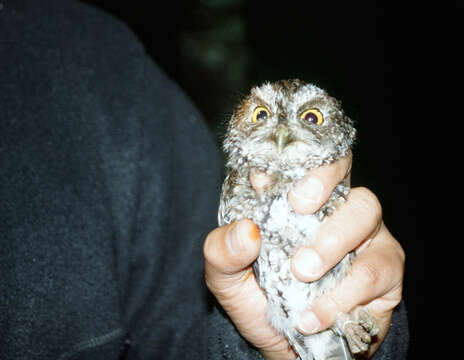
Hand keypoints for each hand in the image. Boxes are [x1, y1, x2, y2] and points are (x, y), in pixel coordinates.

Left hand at [203, 154, 404, 358]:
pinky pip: (374, 270)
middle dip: (320, 180)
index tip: (265, 175)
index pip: (298, 161)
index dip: (288, 156)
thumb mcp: (226, 278)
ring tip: (302, 271)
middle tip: (299, 205)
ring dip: (331, 240)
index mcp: (293, 202)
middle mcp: (331, 209)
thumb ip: (222, 252)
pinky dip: (343, 293)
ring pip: (364, 211)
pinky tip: (314, 314)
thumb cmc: (258, 299)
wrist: (285, 347)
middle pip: (340, 168)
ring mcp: (362, 236)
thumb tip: (245, 231)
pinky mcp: (384, 271)